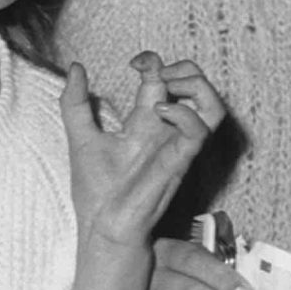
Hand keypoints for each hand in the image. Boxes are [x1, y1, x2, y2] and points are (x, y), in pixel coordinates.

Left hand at [62, 51, 224, 248]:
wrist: (101, 227)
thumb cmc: (96, 192)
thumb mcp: (79, 137)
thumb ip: (75, 102)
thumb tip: (77, 66)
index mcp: (146, 124)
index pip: (165, 81)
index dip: (154, 62)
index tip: (133, 62)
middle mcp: (167, 131)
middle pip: (198, 88)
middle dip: (185, 69)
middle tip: (159, 72)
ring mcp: (177, 145)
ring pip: (214, 107)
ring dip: (198, 86)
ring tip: (169, 85)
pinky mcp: (180, 160)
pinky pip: (200, 131)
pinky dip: (185, 113)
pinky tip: (159, 111)